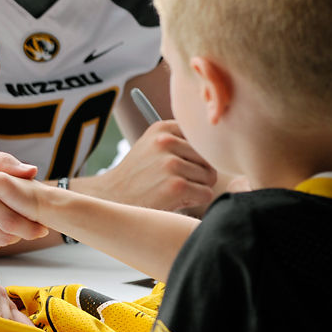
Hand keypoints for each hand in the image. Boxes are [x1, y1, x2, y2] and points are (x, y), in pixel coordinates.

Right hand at [94, 121, 216, 211]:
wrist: (111, 200)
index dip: (194, 157)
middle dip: (197, 173)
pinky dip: (194, 201)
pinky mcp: (177, 186)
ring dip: (195, 188)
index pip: (201, 139)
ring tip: (170, 190)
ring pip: (209, 177)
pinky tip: (173, 201)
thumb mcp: (151, 147)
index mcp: (162, 129)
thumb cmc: (138, 177)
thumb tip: (220, 142)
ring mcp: (171, 164)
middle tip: (173, 181)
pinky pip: (206, 194)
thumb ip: (179, 140)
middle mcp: (166, 142)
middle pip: (208, 158)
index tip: (180, 165)